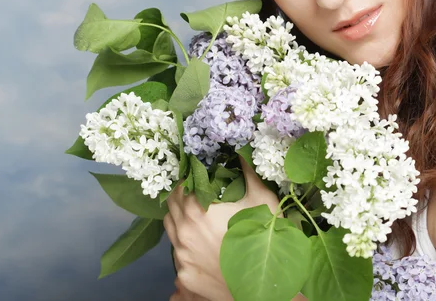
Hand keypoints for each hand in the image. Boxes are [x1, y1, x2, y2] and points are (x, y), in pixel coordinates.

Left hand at [164, 157, 280, 300]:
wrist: (264, 289)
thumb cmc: (263, 241)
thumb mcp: (262, 201)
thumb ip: (248, 172)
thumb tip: (241, 149)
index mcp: (197, 210)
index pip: (178, 188)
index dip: (187, 181)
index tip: (198, 179)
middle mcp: (183, 233)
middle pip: (171, 207)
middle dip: (182, 199)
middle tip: (199, 197)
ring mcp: (181, 257)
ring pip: (172, 231)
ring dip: (182, 222)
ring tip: (202, 221)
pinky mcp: (184, 276)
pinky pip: (179, 255)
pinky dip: (188, 247)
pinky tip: (206, 246)